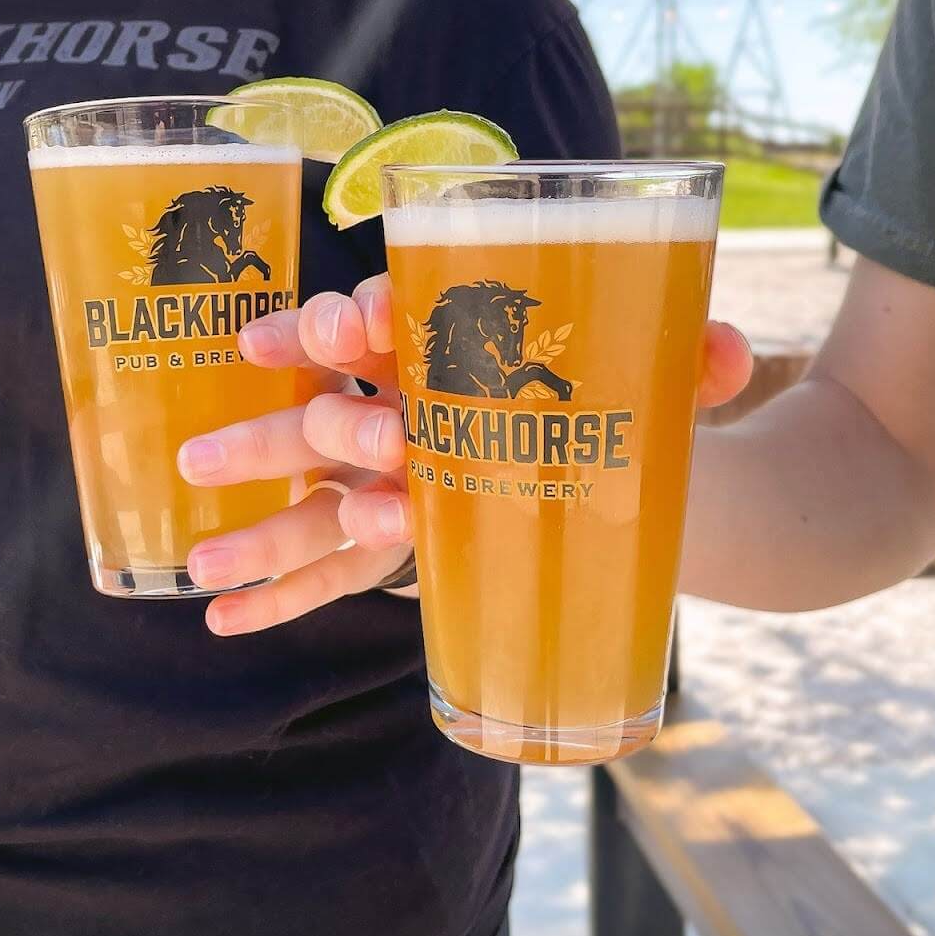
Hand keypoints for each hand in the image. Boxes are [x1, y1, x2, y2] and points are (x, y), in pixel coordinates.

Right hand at [178, 274, 754, 635]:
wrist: (630, 458)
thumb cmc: (631, 404)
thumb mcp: (663, 382)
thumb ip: (693, 363)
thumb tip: (732, 351)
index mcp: (454, 340)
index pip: (391, 315)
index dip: (362, 317)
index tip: (354, 328)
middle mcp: (409, 400)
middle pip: (349, 405)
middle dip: (332, 423)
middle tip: (349, 442)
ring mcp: (395, 472)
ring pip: (316, 492)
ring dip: (259, 519)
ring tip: (202, 559)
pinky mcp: (403, 536)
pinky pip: (332, 567)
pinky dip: (280, 594)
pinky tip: (222, 621)